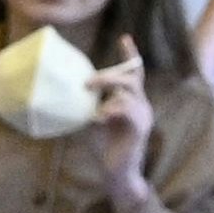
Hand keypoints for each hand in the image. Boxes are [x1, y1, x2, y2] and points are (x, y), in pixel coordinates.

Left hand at [85, 41, 156, 203]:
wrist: (115, 174)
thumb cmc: (104, 148)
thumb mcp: (91, 122)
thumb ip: (89, 106)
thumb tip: (70, 92)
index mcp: (131, 102)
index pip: (134, 74)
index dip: (130, 56)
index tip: (125, 37)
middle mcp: (141, 105)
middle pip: (131, 78)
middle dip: (109, 75)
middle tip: (87, 82)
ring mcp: (143, 116)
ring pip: (129, 92)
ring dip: (108, 93)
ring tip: (92, 105)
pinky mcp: (141, 128)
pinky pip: (128, 109)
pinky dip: (112, 110)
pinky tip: (101, 117)